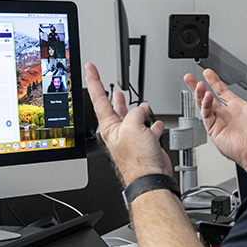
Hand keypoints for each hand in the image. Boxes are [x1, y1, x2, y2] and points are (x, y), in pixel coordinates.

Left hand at [85, 63, 172, 184]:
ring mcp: (132, 139)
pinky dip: (153, 125)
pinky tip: (157, 122)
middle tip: (109, 84)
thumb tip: (142, 110)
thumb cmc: (137, 159)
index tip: (90, 68)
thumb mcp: (133, 126)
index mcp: (109, 127)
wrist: (151, 178)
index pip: (99, 98)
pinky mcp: (145, 145)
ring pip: (133, 119)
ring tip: (142, 103)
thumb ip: (136, 113)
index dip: (94, 81)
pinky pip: (148, 131)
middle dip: (113, 96)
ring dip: (138, 110)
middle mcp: (119, 132)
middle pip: (114, 109)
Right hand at [183, 65, 246, 181]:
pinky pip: (206, 115)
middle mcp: (227, 114)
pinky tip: (207, 97)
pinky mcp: (214, 130)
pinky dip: (205, 105)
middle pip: (207, 97)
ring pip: (203, 105)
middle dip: (197, 87)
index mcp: (237, 107)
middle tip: (190, 78)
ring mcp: (219, 122)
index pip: (221, 91)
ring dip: (199, 94)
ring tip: (198, 85)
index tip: (208, 73)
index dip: (214, 81)